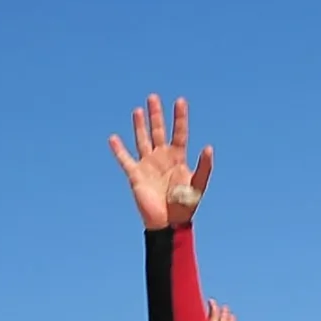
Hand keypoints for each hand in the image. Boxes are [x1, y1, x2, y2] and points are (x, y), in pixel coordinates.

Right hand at [107, 93, 211, 228]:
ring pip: (142, 140)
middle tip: (153, 97)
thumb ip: (204, 166)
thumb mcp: (198, 185)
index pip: (179, 132)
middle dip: (156, 115)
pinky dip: (118, 150)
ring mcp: (148, 165)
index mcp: (178, 158)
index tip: (180, 101)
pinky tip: (113, 138)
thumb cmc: (185, 206)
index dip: (180, 117)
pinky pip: (125, 160)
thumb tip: (208, 147)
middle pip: (158, 131)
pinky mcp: (135, 175)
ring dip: (140, 125)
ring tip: (138, 110)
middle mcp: (162, 158)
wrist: (168, 224)